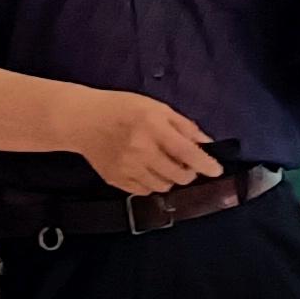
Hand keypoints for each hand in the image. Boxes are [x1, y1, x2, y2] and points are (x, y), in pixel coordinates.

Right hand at [67, 88, 218, 196]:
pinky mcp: (116, 180)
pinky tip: (148, 170)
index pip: (188, 153)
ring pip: (163, 186)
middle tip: (186, 163)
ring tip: (165, 164)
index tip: (216, 170)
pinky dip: (153, 184)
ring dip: (171, 179)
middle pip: (179, 175)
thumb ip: (183, 125)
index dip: (206, 164)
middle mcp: (141, 152)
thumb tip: (206, 143)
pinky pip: (145, 191)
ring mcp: (128, 169)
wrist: (83, 120)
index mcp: (153, 129)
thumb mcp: (156, 107)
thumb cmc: (121, 108)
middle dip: (189, 172)